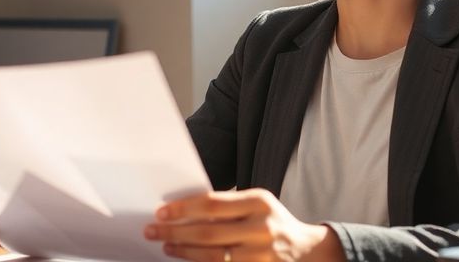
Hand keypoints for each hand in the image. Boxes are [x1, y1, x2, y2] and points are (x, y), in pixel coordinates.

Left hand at [144, 188, 344, 261]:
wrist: (305, 250)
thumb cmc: (272, 222)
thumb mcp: (257, 204)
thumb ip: (228, 205)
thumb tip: (184, 209)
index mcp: (259, 202)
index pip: (213, 204)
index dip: (183, 209)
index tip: (161, 211)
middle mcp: (261, 228)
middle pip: (208, 232)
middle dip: (175, 231)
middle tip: (153, 230)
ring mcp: (261, 254)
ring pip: (212, 256)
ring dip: (184, 251)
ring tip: (167, 245)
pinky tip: (186, 259)